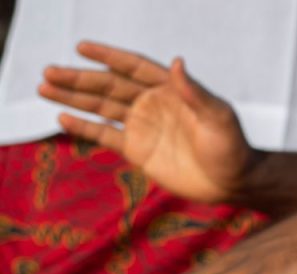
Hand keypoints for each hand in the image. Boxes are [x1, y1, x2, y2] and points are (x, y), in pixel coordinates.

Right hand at [38, 41, 257, 203]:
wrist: (233, 183)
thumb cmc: (232, 147)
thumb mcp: (218, 117)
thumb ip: (195, 93)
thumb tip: (177, 62)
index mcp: (171, 90)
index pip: (133, 67)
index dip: (108, 56)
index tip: (82, 46)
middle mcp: (153, 104)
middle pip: (109, 85)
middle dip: (79, 78)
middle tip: (49, 71)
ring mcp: (144, 126)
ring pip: (102, 107)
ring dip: (74, 98)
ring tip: (43, 87)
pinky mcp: (138, 150)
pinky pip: (106, 135)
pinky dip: (85, 127)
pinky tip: (62, 117)